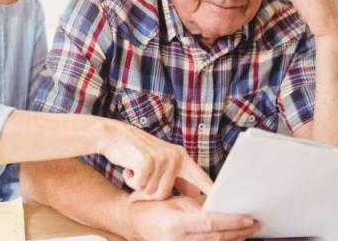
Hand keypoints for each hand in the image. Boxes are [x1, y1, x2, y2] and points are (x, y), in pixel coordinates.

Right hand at [97, 120, 212, 200]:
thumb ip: (178, 177)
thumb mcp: (162, 161)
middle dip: (149, 193)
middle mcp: (175, 157)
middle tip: (141, 180)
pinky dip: (131, 180)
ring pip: (153, 192)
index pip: (201, 178)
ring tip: (136, 170)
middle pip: (166, 194)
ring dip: (139, 186)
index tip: (223, 203)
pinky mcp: (147, 161)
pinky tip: (129, 168)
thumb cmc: (137, 152)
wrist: (114, 135)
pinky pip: (140, 186)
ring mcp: (162, 158)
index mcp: (182, 157)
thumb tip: (194, 193)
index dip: (211, 191)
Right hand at [125, 196, 260, 240]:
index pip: (210, 224)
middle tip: (255, 225)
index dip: (231, 222)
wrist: (136, 223)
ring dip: (234, 240)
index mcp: (176, 225)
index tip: (248, 219)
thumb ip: (199, 210)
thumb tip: (223, 213)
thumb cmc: (156, 209)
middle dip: (239, 232)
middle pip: (216, 239)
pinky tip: (233, 240)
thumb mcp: (177, 203)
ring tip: (249, 232)